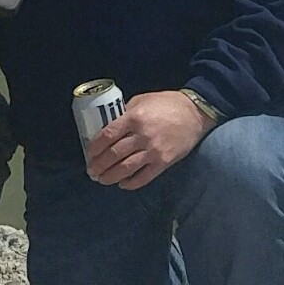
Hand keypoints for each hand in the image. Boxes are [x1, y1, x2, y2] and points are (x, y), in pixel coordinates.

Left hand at [85, 90, 207, 190]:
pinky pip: (143, 177)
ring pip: (126, 168)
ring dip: (111, 177)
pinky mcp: (163, 162)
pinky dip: (130, 183)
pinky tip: (122, 184)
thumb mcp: (142, 100)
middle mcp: (142, 135)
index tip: (89, 154)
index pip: (108, 135)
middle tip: (92, 171)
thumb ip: (126, 113)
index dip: (95, 147)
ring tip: (102, 180)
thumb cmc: (167, 103)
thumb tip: (110, 127)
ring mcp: (153, 151)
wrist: (195, 113)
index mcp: (134, 117)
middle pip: (114, 154)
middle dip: (99, 165)